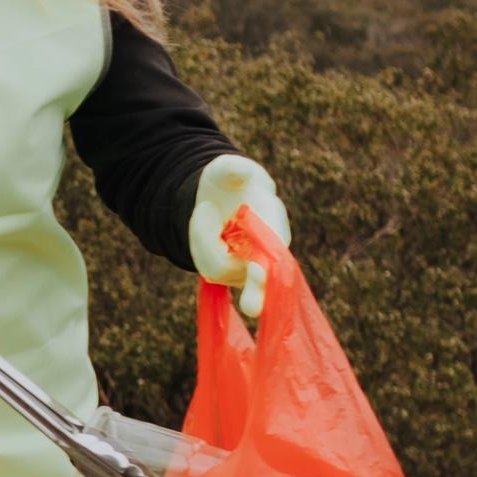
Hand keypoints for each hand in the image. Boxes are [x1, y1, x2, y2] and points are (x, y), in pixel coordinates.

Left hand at [186, 155, 287, 321]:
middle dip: (259, 293)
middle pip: (263, 283)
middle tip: (253, 307)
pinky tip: (204, 221)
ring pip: (221, 267)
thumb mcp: (225, 169)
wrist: (213, 196)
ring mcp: (245, 268)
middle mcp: (265, 253)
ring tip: (205, 208)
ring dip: (205, 239)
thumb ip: (233, 168)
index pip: (276, 253)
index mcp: (274, 226)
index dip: (269, 265)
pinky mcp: (226, 273)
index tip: (258, 269)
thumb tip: (240, 170)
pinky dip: (201, 243)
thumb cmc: (228, 181)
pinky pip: (209, 266)